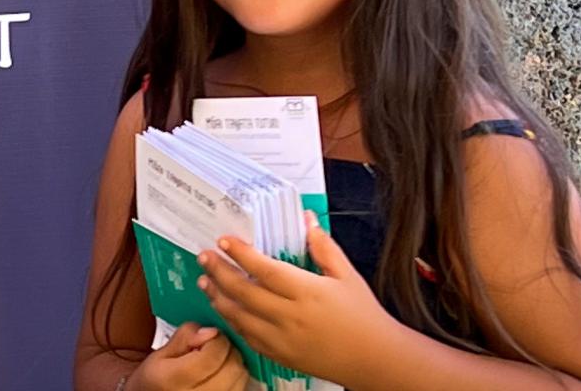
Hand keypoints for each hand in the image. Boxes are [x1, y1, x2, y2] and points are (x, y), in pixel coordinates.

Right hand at [131, 321, 251, 390]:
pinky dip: (236, 379)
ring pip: (241, 380)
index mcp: (172, 379)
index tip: (210, 335)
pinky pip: (241, 389)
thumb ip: (184, 338)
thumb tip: (210, 331)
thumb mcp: (159, 355)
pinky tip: (221, 375)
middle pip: (233, 368)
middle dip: (228, 351)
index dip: (217, 338)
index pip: (213, 355)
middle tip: (215, 347)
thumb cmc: (155, 380)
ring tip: (218, 362)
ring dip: (234, 365)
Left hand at [197, 219, 399, 386]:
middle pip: (244, 292)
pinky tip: (224, 308)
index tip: (224, 240)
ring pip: (239, 317)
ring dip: (218, 297)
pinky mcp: (280, 356)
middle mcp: (291, 316)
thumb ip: (323, 247)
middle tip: (204, 257)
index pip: (266, 270)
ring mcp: (283, 339)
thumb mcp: (347, 276)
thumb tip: (306, 219)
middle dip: (219, 272)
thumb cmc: (363, 316)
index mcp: (308, 292)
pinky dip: (232, 321)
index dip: (241, 254)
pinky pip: (247, 337)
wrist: (376, 360)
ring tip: (205, 281)